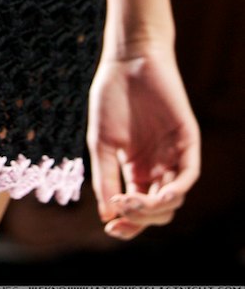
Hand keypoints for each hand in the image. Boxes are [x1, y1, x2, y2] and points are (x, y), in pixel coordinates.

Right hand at [86, 46, 200, 240]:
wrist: (127, 61)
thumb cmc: (110, 97)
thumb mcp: (101, 143)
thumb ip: (104, 177)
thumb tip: (108, 215)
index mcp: (134, 168)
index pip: (138, 209)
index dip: (127, 224)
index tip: (110, 227)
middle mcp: (156, 166)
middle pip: (157, 211)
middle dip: (140, 218)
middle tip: (120, 208)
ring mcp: (172, 154)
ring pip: (173, 199)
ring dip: (154, 208)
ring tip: (131, 199)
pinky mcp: (187, 141)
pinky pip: (188, 175)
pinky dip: (176, 190)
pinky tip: (158, 195)